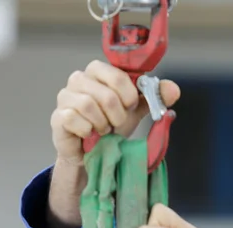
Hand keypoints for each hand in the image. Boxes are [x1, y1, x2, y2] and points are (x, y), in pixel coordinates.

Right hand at [50, 59, 180, 163]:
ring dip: (103, 124)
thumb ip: (154, 97)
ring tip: (104, 130)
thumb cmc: (113, 125)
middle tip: (117, 123)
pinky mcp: (58, 116)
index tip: (131, 106)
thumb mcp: (137, 110)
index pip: (118, 75)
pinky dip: (87, 130)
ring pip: (88, 105)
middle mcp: (79, 79)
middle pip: (106, 94)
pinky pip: (73, 118)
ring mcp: (65, 97)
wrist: (95, 152)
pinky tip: (89, 135)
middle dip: (118, 115)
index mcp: (99, 72)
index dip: (129, 95)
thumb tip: (174, 89)